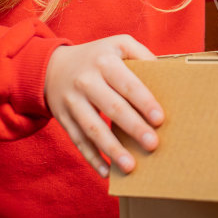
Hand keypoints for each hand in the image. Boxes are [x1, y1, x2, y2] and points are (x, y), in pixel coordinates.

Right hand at [44, 35, 163, 177]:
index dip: (144, 102)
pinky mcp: (63, 118)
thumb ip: (141, 55)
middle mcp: (86, 81)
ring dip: (112, 149)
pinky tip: (106, 172)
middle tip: (152, 144)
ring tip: (130, 166)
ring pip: (93, 128)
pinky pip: (78, 141)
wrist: (51, 66)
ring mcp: (72, 101)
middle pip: (112, 107)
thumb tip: (166, 74)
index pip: (128, 84)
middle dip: (133, 127)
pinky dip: (92, 158)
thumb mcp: (118, 45)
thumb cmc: (97, 58)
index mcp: (104, 62)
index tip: (159, 119)